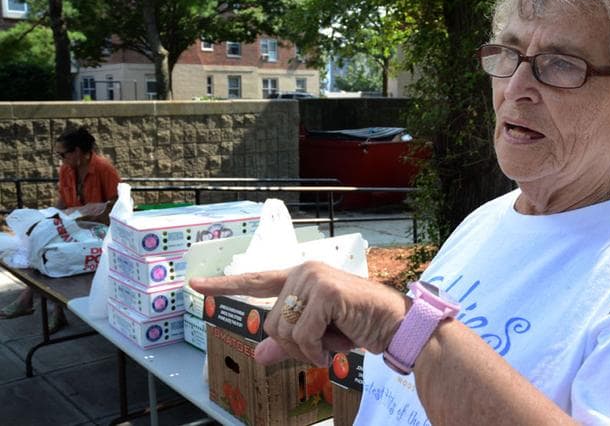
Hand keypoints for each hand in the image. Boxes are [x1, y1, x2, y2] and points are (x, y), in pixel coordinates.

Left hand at [189, 261, 408, 366]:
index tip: (196, 285)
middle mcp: (303, 272)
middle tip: (324, 346)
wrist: (395, 326)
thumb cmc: (360, 327)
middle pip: (271, 323)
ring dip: (309, 349)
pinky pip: (302, 335)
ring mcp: (313, 278)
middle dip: (295, 345)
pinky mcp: (325, 291)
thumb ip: (288, 342)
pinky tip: (339, 344)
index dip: (225, 285)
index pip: (256, 281)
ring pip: (284, 330)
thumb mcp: (318, 338)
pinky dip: (318, 350)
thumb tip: (260, 354)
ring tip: (335, 341)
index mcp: (300, 279)